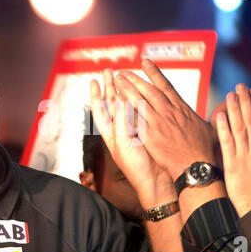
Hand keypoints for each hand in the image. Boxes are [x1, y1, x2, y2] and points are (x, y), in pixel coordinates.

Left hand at [90, 69, 175, 208]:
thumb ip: (120, 121)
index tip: (94, 80)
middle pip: (112, 104)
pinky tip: (141, 91)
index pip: (99, 110)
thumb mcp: (124, 142)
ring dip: (124, 90)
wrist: (156, 180)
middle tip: (109, 71)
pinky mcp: (148, 131)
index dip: (96, 95)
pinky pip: (141, 111)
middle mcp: (120, 130)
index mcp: (110, 134)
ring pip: (127, 105)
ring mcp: (134, 130)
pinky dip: (139, 99)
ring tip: (124, 75)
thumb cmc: (137, 166)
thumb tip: (117, 99)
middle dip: (110, 87)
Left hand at [112, 59, 219, 179]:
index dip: (154, 73)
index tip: (145, 61)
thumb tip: (223, 109)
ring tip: (116, 80)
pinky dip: (125, 110)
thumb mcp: (211, 129)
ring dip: (127, 89)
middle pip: (148, 90)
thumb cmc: (205, 151)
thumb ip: (213, 117)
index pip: (165, 85)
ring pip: (139, 101)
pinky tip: (116, 102)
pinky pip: (135, 119)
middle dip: (135, 79)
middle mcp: (168, 112)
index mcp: (181, 108)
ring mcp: (158, 123)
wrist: (197, 167)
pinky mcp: (150, 135)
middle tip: (123, 71)